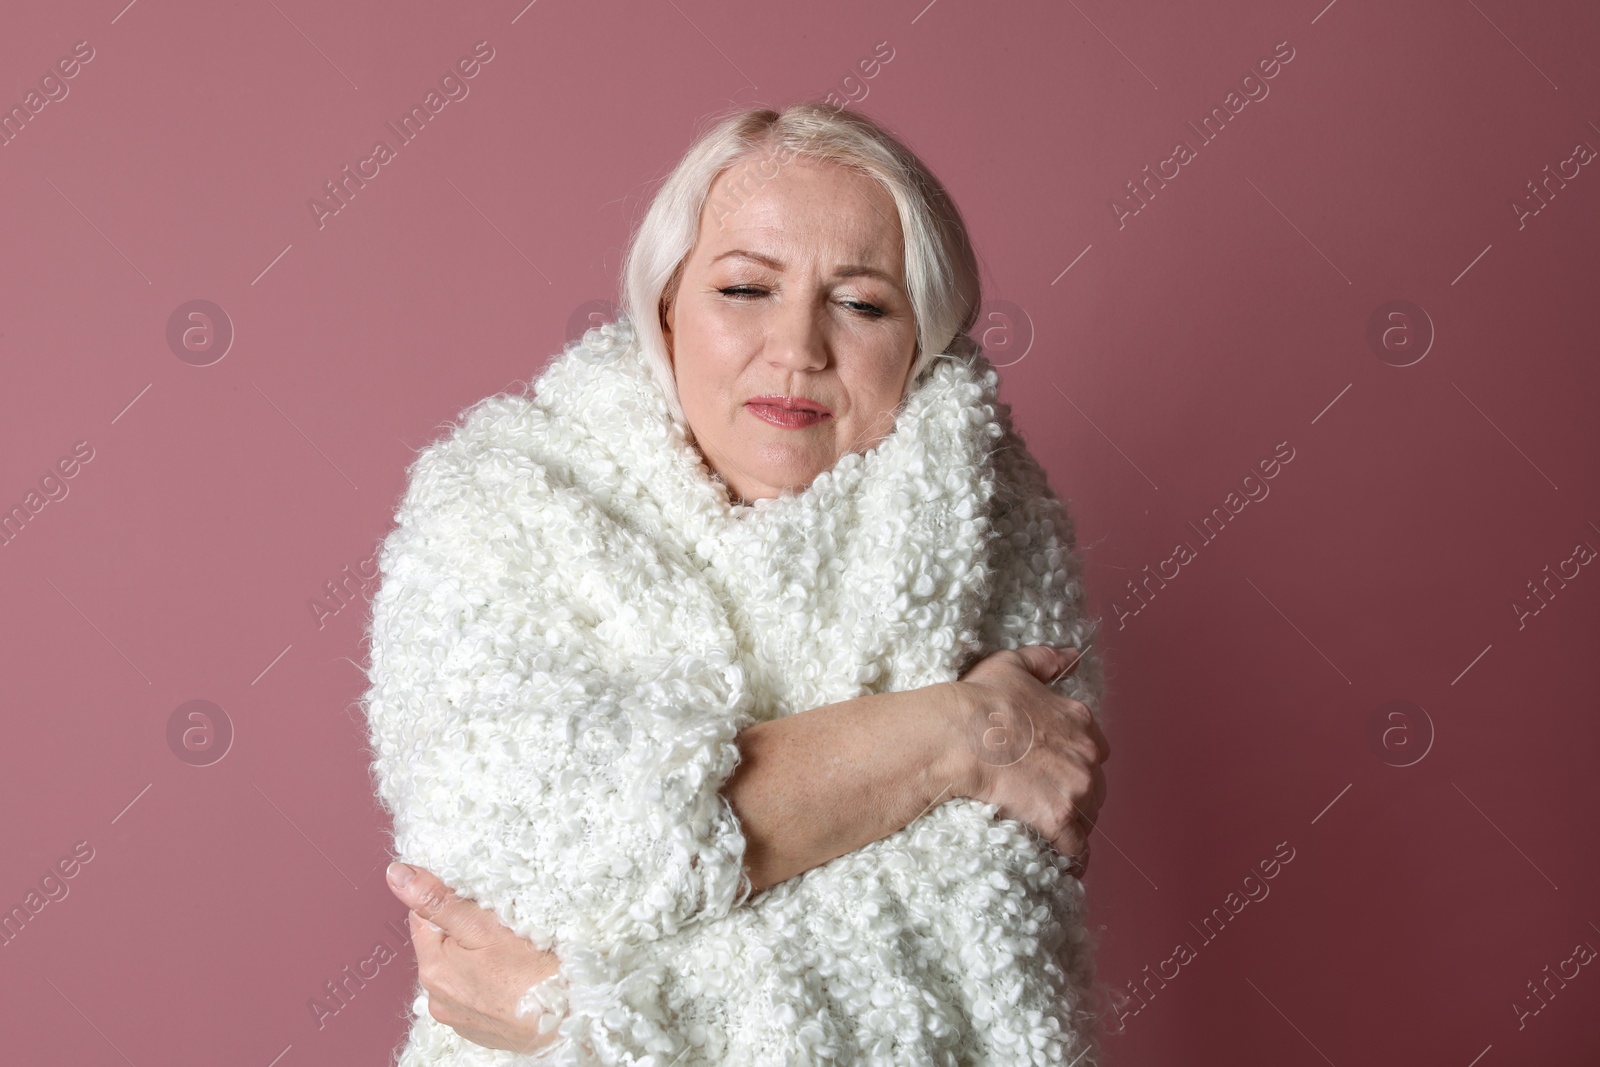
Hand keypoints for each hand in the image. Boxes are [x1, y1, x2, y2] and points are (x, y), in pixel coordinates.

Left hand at [386, 861, 564, 1052]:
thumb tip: (396, 875)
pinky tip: (512, 977)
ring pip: (459, 969)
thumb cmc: (532, 973)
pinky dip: (488, 981)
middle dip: (465, 929)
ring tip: (511, 952)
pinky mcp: (479, 1029)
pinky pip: (474, 993)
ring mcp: (458, 1018)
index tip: (479, 901)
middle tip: (502, 926)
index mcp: (433, 969)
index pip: (422, 916)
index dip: (449, 900)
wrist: (570, 1019)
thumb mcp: (484, 926)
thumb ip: (438, 901)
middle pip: (442, 944)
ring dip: (477, 956)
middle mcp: (437, 998)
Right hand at [947, 646, 1109, 873]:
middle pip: (1094, 784)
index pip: (1094, 749)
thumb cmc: (981, 699)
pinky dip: (1071, 857)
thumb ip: (1045, 660)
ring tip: (1051, 834)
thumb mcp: (1011, 666)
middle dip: (1077, 794)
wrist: (960, 735)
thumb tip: (1071, 654)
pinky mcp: (1060, 818)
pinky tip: (1061, 863)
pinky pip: (1077, 848)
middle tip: (1048, 802)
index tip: (1056, 770)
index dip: (1074, 762)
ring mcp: (1076, 788)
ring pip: (1089, 816)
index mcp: (1080, 721)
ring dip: (1074, 825)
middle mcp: (1087, 755)